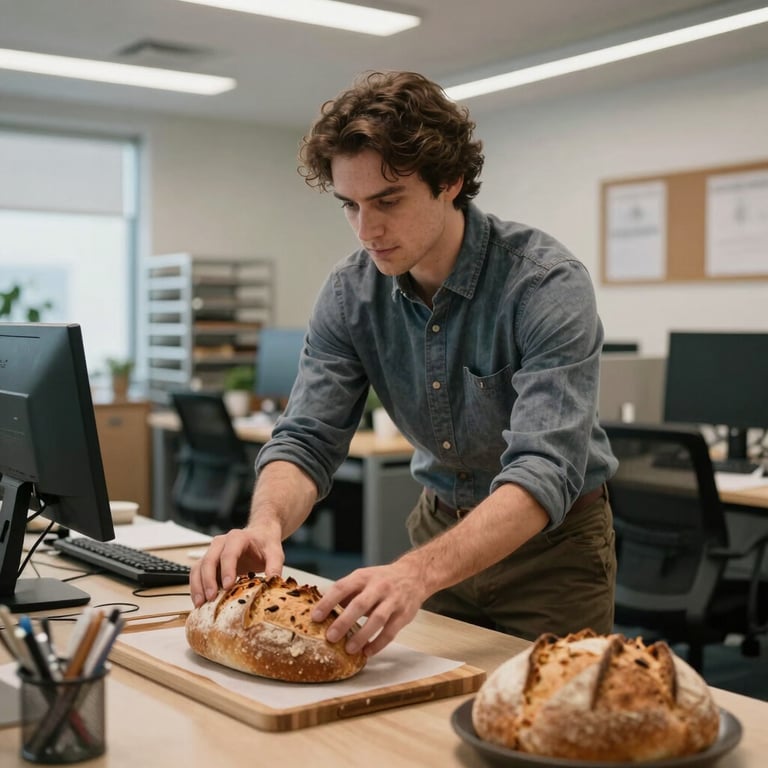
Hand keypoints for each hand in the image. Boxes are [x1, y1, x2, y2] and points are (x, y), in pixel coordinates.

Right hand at [189, 519, 283, 606]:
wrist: (260, 535)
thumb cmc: (265, 544)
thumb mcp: (275, 552)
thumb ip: (275, 566)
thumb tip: (273, 582)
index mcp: (238, 538)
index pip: (228, 553)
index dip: (226, 570)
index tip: (227, 586)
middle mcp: (221, 542)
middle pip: (209, 560)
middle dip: (208, 580)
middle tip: (211, 598)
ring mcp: (212, 551)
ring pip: (199, 566)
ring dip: (198, 585)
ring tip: (201, 603)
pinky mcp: (208, 561)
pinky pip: (197, 573)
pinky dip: (196, 587)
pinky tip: (200, 601)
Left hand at [311, 561, 426, 656]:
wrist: (414, 575)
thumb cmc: (382, 579)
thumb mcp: (363, 578)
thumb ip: (345, 593)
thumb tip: (322, 609)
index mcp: (363, 577)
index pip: (342, 587)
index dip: (328, 602)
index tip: (315, 617)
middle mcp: (378, 586)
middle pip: (360, 604)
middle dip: (344, 621)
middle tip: (330, 637)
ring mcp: (393, 600)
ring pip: (377, 619)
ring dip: (362, 635)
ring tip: (348, 649)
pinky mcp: (404, 614)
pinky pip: (391, 631)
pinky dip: (378, 643)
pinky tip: (367, 651)